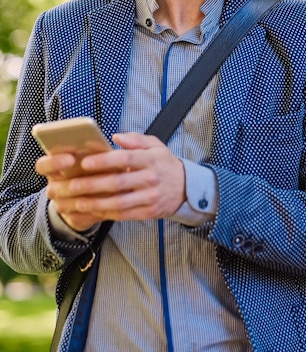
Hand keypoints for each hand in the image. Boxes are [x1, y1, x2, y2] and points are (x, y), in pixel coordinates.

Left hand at [35, 132, 185, 231]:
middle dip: (92, 185)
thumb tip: (116, 137)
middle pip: (118, 182)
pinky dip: (106, 213)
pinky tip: (92, 210)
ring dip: (95, 203)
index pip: (125, 158)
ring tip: (77, 201)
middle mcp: (151, 178)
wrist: (186, 188)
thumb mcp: (156, 145)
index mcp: (150, 159)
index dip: (104, 161)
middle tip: (72, 185)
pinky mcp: (149, 212)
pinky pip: (124, 214)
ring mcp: (150, 197)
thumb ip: (136, 139)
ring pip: (119, 202)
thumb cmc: (164, 164)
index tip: (85, 163)